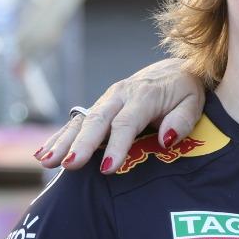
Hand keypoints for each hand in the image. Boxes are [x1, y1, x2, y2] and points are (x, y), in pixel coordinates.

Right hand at [35, 58, 205, 172]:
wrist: (173, 69)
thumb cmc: (185, 91)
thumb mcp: (194, 102)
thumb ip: (182, 120)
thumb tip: (166, 139)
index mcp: (144, 95)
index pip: (127, 122)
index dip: (116, 145)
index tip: (108, 168)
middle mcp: (120, 95)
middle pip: (98, 121)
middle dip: (82, 144)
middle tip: (69, 165)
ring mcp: (106, 100)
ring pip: (81, 121)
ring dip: (63, 142)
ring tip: (46, 162)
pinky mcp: (99, 107)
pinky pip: (76, 122)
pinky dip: (59, 138)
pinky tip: (43, 154)